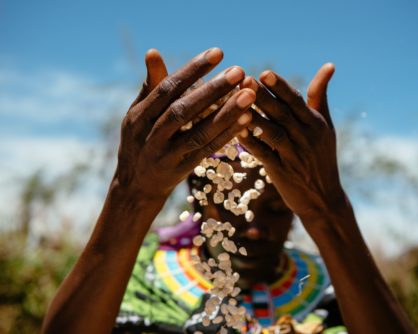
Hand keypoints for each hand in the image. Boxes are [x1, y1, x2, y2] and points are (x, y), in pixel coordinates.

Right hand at [115, 48, 254, 200]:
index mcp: (139, 116)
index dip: (193, 69)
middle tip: (239, 71)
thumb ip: (150, 85)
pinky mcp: (181, 170)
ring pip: (199, 132)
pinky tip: (247, 120)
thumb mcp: (138, 115)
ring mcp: (167, 155)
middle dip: (212, 89)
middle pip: (184, 110)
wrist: (134, 186)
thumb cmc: (139, 141)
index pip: (168, 88)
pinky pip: (207, 150)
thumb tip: (153, 51)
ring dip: (226, 113)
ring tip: (249, 94)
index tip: (218, 53)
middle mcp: (150, 135)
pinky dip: (227, 135)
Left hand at [238, 64, 340, 221]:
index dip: (281, 87)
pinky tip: (236, 132)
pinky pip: (265, 155)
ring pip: (273, 133)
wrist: (324, 198)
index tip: (265, 73)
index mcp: (316, 124)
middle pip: (283, 114)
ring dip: (255, 117)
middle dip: (264, 97)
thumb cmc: (322, 155)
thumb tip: (329, 64)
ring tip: (237, 103)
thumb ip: (320, 96)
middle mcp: (307, 138)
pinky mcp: (282, 172)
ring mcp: (294, 156)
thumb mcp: (325, 125)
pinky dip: (251, 143)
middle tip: (245, 81)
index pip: (297, 101)